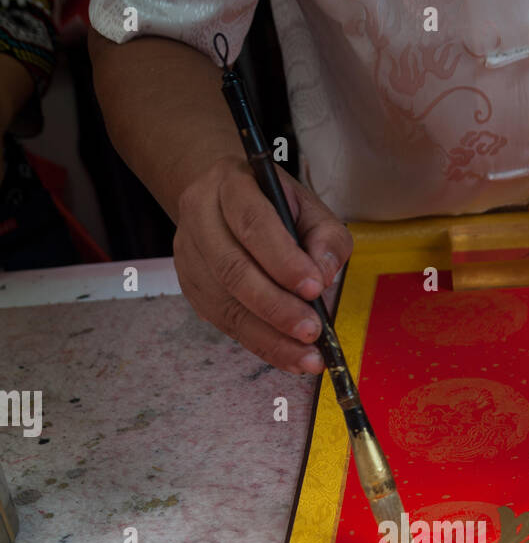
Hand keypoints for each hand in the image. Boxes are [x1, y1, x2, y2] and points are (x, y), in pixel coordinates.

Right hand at [173, 156, 352, 372]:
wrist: (223, 199)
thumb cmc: (272, 205)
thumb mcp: (308, 207)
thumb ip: (326, 237)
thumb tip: (324, 275)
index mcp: (230, 185)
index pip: (253, 224)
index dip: (283, 260)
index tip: (315, 288)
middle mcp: (201, 218)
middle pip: (233, 270)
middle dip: (277, 307)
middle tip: (311, 331)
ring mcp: (190, 256)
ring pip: (226, 305)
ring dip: (270, 338)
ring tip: (306, 357)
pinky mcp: (192, 289)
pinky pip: (226, 324)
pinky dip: (261, 345)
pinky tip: (289, 357)